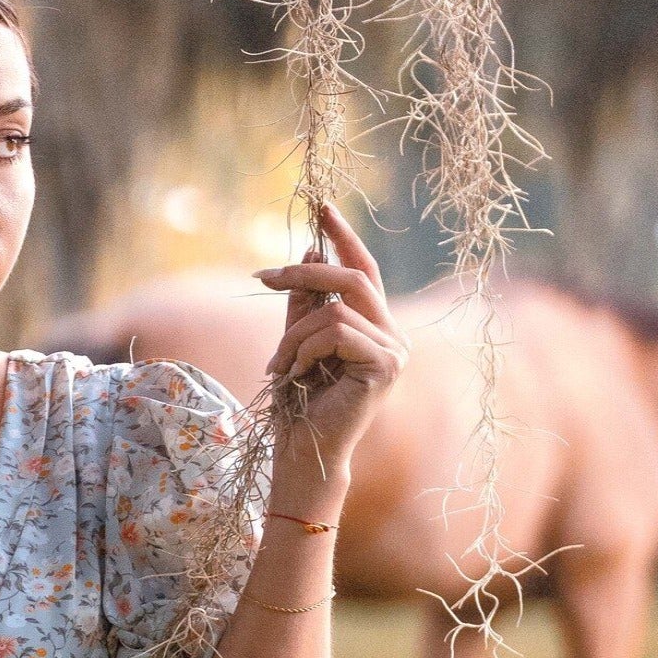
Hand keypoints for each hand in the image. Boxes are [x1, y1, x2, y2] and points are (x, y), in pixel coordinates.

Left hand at [255, 197, 404, 486]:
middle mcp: (393, 336)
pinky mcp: (385, 366)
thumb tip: (312, 247)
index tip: (320, 205)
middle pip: (352, 277)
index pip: (363, 269)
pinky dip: (305, 349)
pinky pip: (335, 332)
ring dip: (295, 332)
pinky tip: (296, 375)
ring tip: (279, 364)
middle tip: (262, 275)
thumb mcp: (295, 340)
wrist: (301, 453)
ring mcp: (394, 351)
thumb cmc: (298, 404)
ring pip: (337, 308)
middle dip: (304, 272)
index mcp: (375, 327)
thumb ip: (305, 300)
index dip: (343, 235)